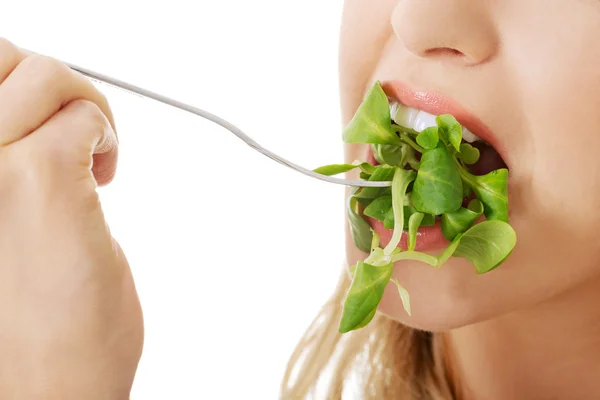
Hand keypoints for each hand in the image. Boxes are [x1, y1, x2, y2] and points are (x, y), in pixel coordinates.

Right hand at [0, 39, 142, 398]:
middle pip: (0, 55)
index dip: (10, 89)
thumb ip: (6, 165)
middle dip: (44, 84)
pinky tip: (107, 173)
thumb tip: (32, 121)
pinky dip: (106, 134)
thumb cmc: (21, 327)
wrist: (41, 388)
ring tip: (92, 154)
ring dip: (81, 104)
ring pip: (44, 74)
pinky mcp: (43, 182)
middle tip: (69, 130)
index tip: (38, 122)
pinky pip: (85, 117)